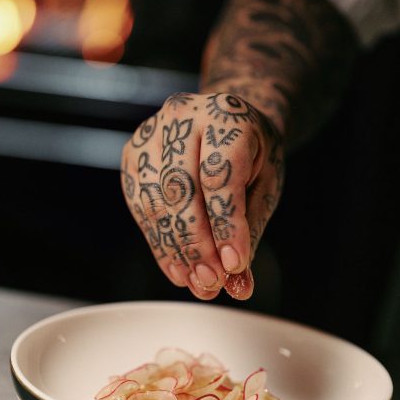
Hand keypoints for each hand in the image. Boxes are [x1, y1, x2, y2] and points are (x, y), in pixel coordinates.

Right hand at [121, 91, 284, 300]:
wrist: (228, 121)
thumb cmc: (252, 154)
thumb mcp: (266, 185)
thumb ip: (252, 230)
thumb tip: (239, 284)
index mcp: (227, 115)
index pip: (219, 175)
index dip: (225, 225)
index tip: (234, 265)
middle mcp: (182, 116)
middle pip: (181, 189)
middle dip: (196, 244)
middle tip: (210, 282)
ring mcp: (151, 133)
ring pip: (154, 200)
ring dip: (174, 250)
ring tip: (194, 282)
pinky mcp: (132, 154)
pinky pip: (139, 205)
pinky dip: (157, 242)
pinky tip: (175, 268)